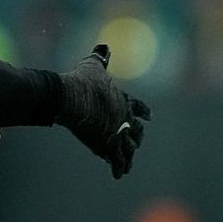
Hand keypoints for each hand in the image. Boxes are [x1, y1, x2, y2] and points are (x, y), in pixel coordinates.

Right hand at [55, 44, 152, 177]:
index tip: (149, 117)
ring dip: (128, 156)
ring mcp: (117, 133)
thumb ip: (100, 58)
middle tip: (138, 142)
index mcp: (123, 100)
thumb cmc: (83, 81)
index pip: (138, 107)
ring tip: (128, 164)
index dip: (143, 112)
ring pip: (128, 148)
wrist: (73, 98)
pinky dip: (118, 167)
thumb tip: (104, 46)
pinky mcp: (106, 146)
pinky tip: (119, 175)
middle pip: (135, 131)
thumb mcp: (93, 66)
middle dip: (136, 137)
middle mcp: (124, 118)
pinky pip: (116, 160)